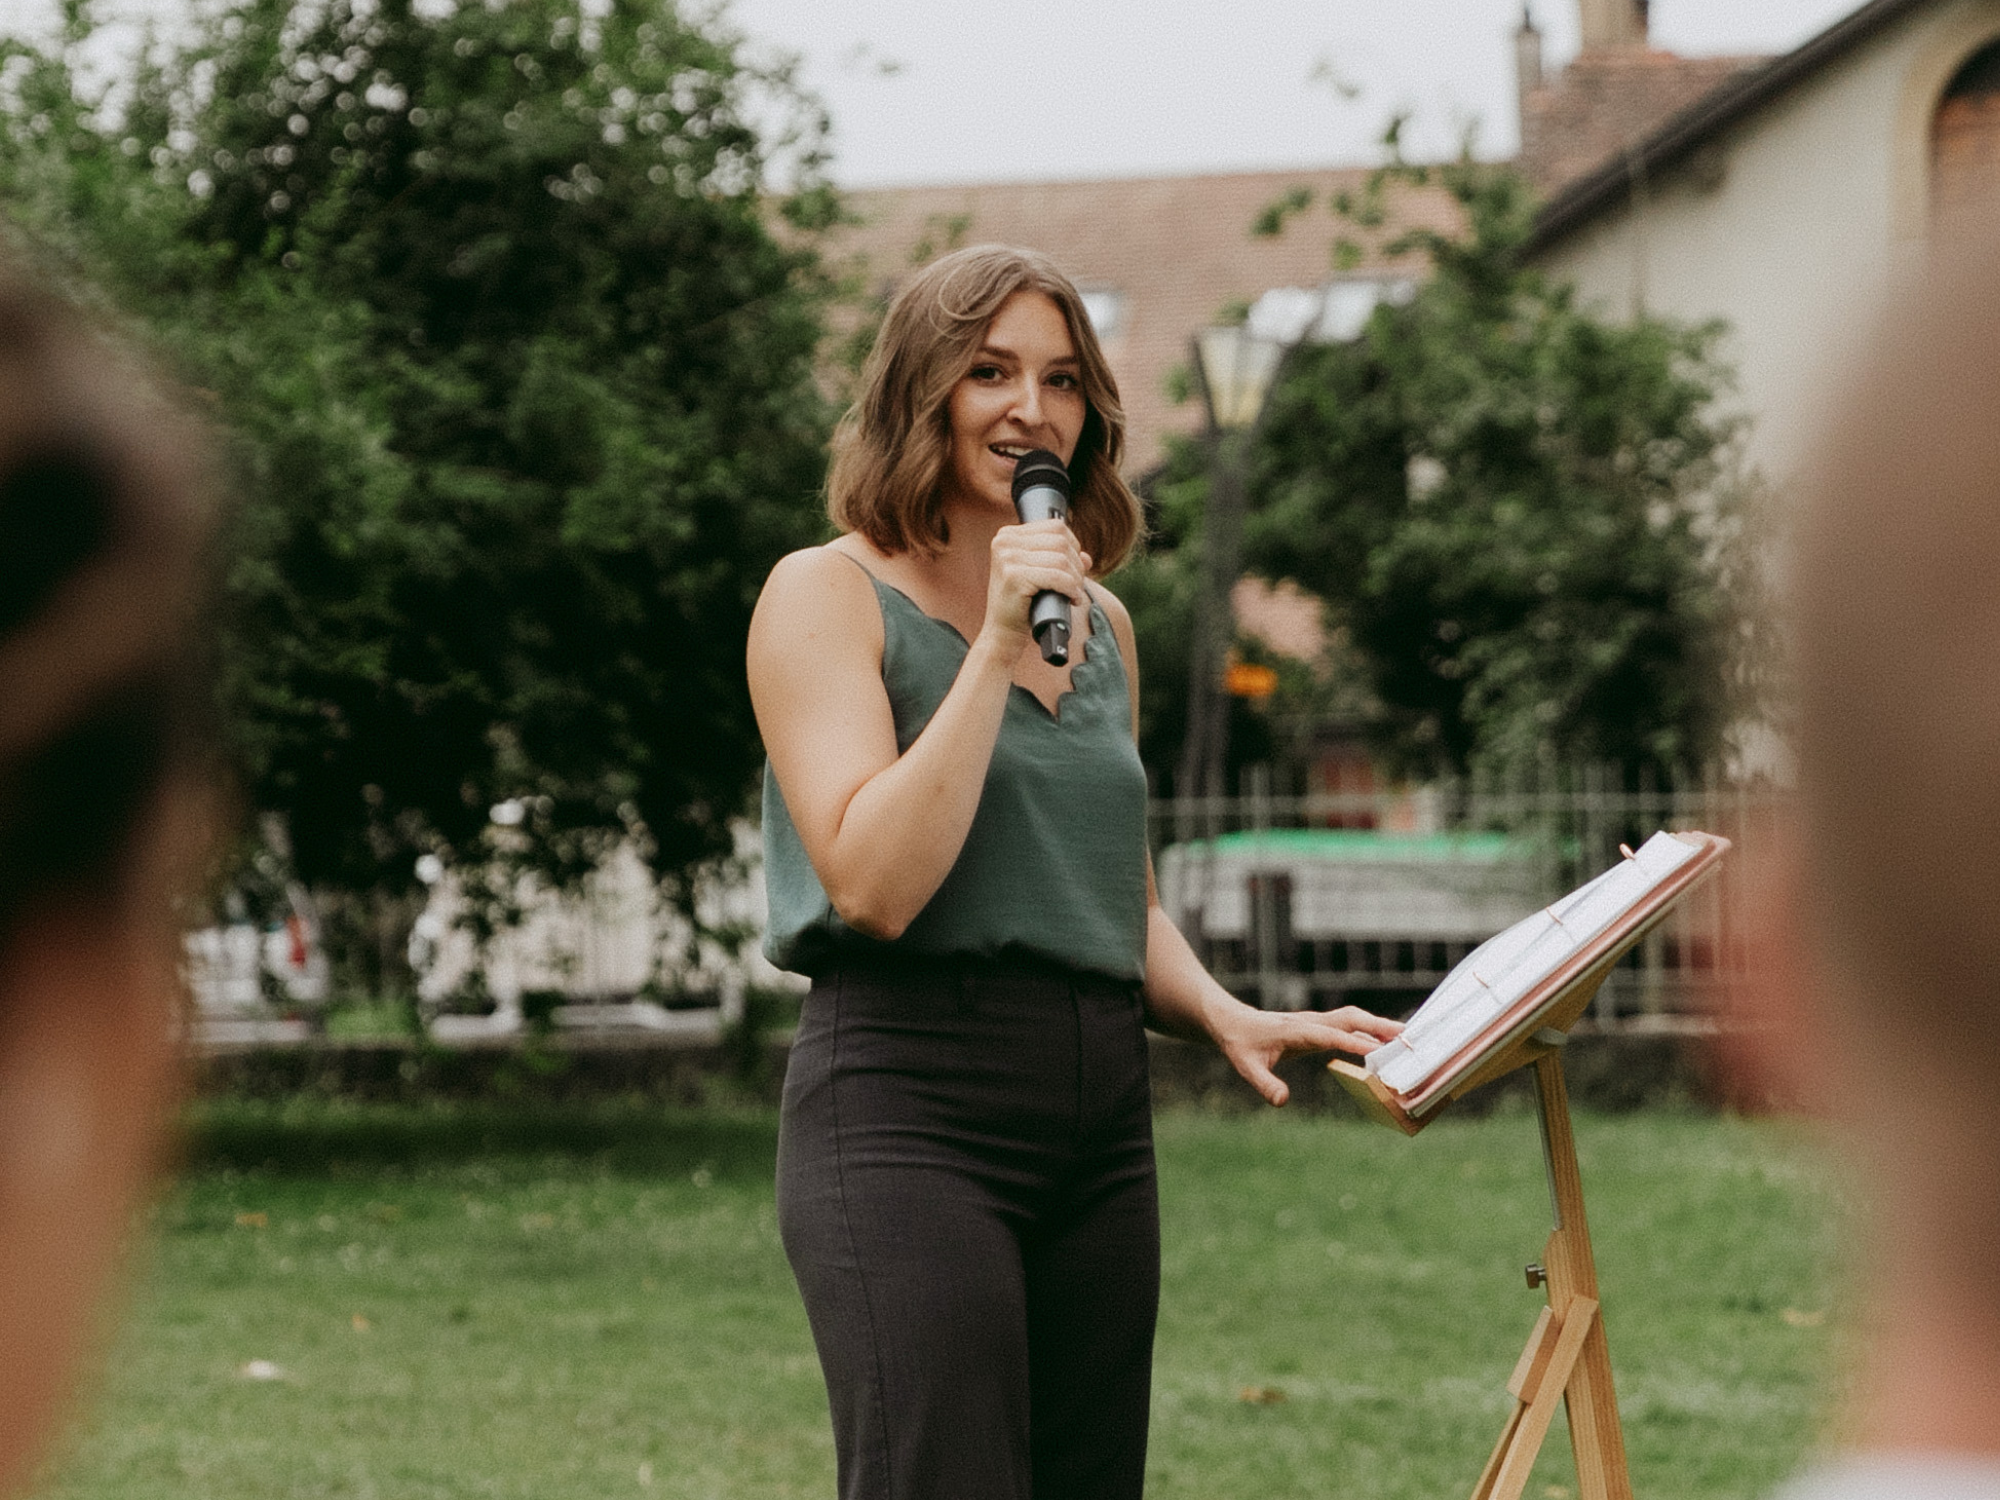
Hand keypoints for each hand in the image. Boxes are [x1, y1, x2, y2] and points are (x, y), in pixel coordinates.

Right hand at [981, 519, 1090, 645]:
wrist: (1003, 632)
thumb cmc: (1023, 604)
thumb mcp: (1041, 575)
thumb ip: (1061, 561)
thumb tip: (1086, 558)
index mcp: (1008, 534)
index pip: (1056, 526)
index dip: (1073, 547)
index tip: (1073, 569)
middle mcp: (1004, 541)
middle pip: (1061, 541)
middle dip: (1076, 565)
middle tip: (1076, 586)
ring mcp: (1007, 557)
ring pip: (1061, 559)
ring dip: (1075, 579)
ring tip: (1073, 594)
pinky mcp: (1013, 576)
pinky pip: (1056, 576)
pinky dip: (1070, 588)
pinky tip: (1071, 598)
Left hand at [1209, 1002, 1404, 1107]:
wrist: (1233, 1023)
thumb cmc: (1241, 1044)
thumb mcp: (1247, 1067)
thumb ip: (1264, 1084)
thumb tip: (1282, 1101)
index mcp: (1296, 1031)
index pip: (1329, 1035)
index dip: (1352, 1042)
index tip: (1376, 1050)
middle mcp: (1310, 1022)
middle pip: (1350, 1019)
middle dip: (1377, 1026)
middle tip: (1405, 1036)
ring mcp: (1316, 1022)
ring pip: (1352, 1019)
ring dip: (1377, 1025)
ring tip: (1404, 1037)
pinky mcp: (1318, 1026)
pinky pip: (1347, 1026)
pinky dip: (1367, 1030)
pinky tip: (1381, 1043)